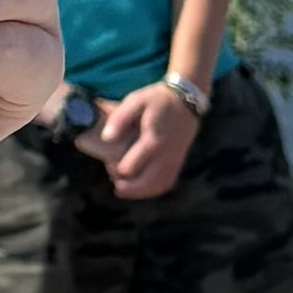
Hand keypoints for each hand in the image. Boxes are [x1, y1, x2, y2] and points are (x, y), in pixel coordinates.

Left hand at [93, 79, 205, 202]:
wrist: (186, 99)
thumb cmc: (157, 99)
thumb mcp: (136, 100)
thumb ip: (119, 119)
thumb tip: (106, 138)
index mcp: (153, 141)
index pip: (131, 168)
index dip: (116, 170)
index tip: (108, 163)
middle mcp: (165, 156)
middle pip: (144, 183)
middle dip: (126, 186)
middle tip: (114, 179)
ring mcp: (174, 161)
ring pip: (157, 187)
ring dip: (138, 192)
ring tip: (123, 188)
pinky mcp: (179, 162)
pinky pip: (167, 183)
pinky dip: (153, 190)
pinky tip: (141, 188)